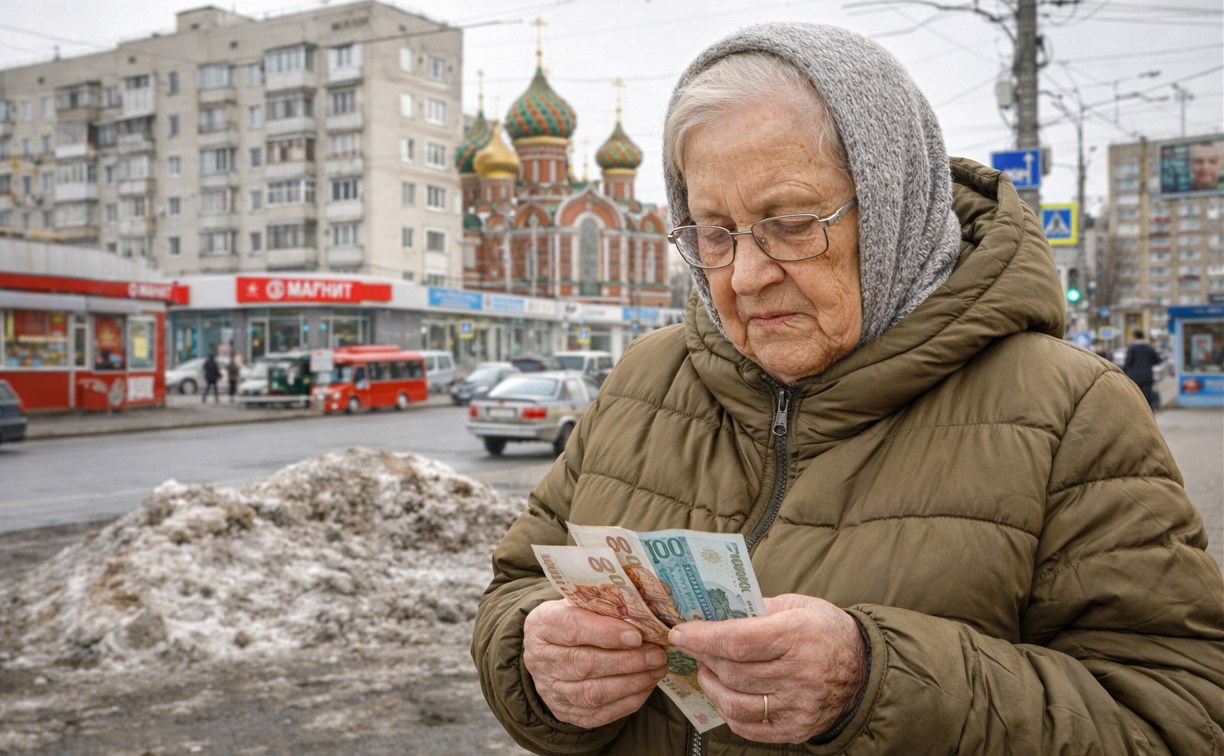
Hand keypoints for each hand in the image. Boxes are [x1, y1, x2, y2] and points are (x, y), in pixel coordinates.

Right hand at [524, 599, 669, 728]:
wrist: (555, 649)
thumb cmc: (576, 619)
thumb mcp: (581, 603)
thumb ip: (605, 605)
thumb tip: (643, 611)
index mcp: (542, 625)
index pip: (572, 628)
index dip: (605, 633)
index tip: (636, 635)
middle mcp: (540, 660)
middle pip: (584, 664)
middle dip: (626, 661)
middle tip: (657, 654)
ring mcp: (550, 690)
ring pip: (592, 693)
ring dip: (631, 683)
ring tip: (657, 670)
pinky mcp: (565, 712)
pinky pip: (599, 714)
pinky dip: (627, 702)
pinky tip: (646, 686)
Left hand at [667, 594, 866, 742]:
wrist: (864, 670)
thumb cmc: (825, 630)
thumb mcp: (797, 605)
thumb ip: (756, 608)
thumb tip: (711, 612)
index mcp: (799, 635)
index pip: (738, 640)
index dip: (702, 637)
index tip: (680, 632)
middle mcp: (800, 674)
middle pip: (732, 672)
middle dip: (703, 657)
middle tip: (692, 646)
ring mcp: (798, 706)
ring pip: (734, 703)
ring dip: (710, 685)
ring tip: (707, 670)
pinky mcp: (796, 729)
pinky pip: (748, 726)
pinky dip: (728, 710)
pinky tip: (725, 693)